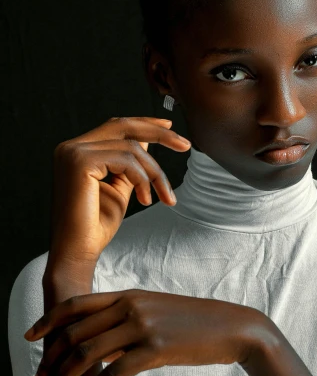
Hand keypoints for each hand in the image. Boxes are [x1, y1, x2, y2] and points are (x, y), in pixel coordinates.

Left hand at [25, 289, 263, 375]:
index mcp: (128, 294)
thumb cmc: (194, 323)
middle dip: (51, 358)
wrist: (232, 328)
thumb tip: (100, 344)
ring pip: (89, 353)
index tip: (30, 338)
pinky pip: (115, 372)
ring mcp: (143, 327)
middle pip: (76, 331)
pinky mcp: (156, 350)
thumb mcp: (156, 312)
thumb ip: (126, 321)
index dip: (48, 321)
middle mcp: (130, 306)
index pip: (76, 305)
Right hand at [47, 116, 190, 269]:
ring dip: (154, 173)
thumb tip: (146, 143)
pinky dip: (143, 180)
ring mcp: (73, 152)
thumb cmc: (96, 226)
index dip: (145, 124)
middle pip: (123, 126)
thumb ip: (130, 165)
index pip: (115, 127)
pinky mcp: (80, 162)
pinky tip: (145, 201)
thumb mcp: (119, 188)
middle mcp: (71, 147)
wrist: (77, 252)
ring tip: (163, 196)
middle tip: (185, 145)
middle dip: (158, 133)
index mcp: (77, 151)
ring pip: (131, 148)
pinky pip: (126, 161)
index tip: (170, 128)